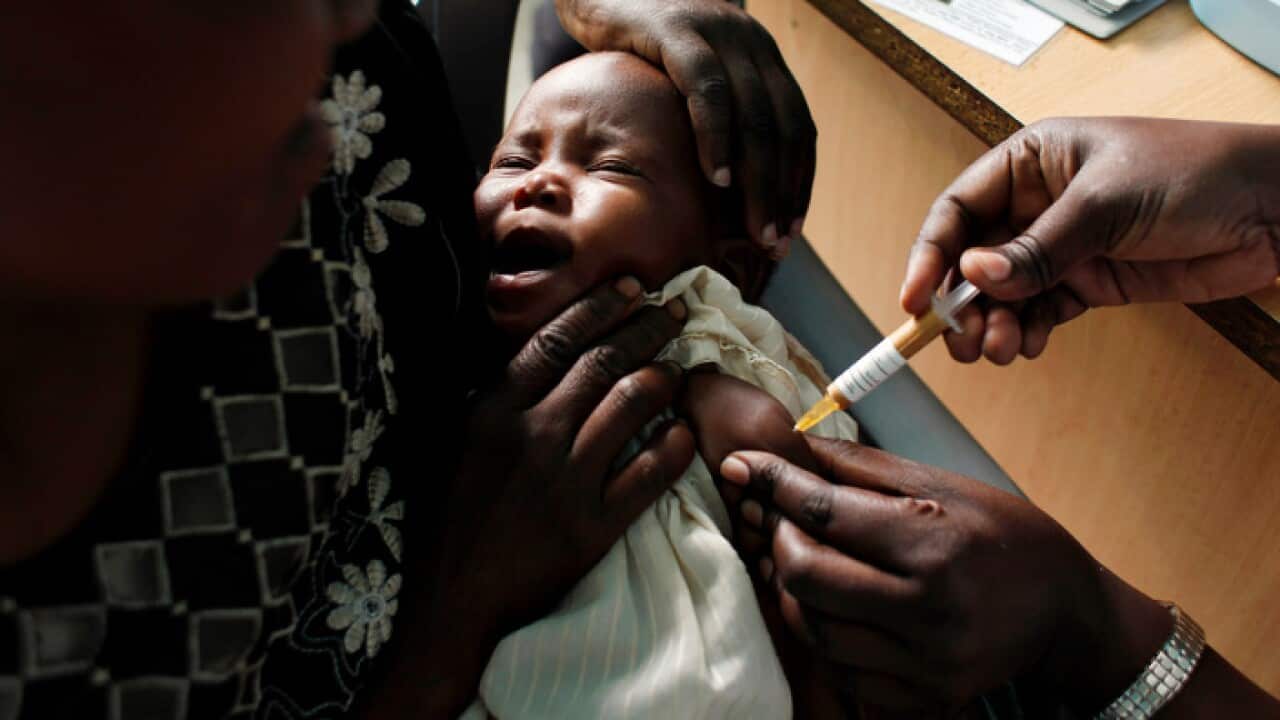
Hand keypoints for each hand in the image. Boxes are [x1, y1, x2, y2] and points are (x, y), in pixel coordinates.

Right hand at [389, 278, 694, 715]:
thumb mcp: (448, 445)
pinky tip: (684, 430)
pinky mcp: (593, 525)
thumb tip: (523, 355)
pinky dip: (674, 445)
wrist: (454, 601)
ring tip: (680, 367)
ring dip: (665, 376)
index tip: (630, 288)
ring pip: (633, 404)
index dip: (600, 307)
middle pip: (604, 362)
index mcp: (495, 411)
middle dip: (647, 327)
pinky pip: (650, 473)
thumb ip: (486, 399)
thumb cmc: (446, 521)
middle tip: (675, 311)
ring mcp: (567, 480)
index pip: (557, 340)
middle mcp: (534, 435)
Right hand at [556, 0, 816, 256]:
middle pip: (785, 129)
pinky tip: (716, 177)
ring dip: (759, 179)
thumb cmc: (638, 45)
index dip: (799, 183)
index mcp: (762, 59)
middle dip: (783, 192)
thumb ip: (714, 120)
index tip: (791, 231)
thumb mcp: (688, 80)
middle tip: (775, 243)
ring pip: (756, 115)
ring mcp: (717, 33)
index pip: (799, 130)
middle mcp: (751, 43)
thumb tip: (721, 194)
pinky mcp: (676, 30)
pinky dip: (717, 137)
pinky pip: (707, 90)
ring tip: (753, 226)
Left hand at [718, 437, 1176, 715]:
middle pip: (804, 575)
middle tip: (784, 520)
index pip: (824, 512)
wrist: (1066, 616)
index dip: (773, 484)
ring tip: (805, 559)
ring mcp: (923, 662)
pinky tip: (833, 602)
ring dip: (793, 588)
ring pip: (812, 626)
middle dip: (778, 540)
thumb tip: (790, 443)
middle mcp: (927, 609)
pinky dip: (822, 630)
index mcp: (934, 544)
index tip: (742, 466)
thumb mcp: (944, 484)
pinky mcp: (920, 697)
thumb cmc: (1004, 536)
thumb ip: (862, 469)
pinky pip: (839, 666)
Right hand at [902, 117, 1279, 363]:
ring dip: (991, 326)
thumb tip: (975, 279)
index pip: (958, 209)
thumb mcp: (1106, 203)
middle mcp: (1038, 203)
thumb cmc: (1196, 174)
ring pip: (1001, 293)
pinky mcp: (1090, 281)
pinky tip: (1026, 346)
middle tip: (960, 341)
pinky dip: (1025, 333)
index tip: (916, 299)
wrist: (1276, 209)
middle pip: (971, 259)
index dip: (931, 254)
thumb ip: (1038, 248)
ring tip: (998, 350)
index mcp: (1032, 161)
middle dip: (959, 303)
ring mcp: (1062, 245)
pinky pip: (1037, 312)